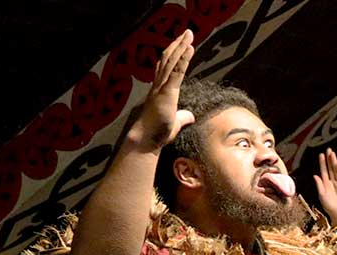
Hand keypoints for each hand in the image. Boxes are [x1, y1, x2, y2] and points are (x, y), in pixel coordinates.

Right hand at [130, 30, 195, 150]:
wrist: (147, 139)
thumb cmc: (158, 132)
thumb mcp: (175, 122)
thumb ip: (182, 117)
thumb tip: (190, 116)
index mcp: (160, 89)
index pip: (166, 67)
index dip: (173, 54)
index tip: (181, 43)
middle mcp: (158, 85)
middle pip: (168, 59)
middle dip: (178, 44)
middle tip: (187, 32)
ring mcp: (161, 87)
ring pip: (171, 61)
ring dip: (181, 46)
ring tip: (189, 34)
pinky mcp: (167, 92)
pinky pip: (177, 72)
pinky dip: (183, 59)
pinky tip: (189, 48)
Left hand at [313, 148, 336, 225]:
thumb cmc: (329, 207)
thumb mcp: (322, 195)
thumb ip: (319, 185)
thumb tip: (315, 175)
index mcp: (326, 184)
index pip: (324, 171)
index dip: (322, 163)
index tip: (321, 155)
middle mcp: (332, 182)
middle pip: (330, 168)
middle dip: (329, 159)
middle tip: (328, 149)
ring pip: (336, 170)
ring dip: (334, 162)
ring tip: (333, 153)